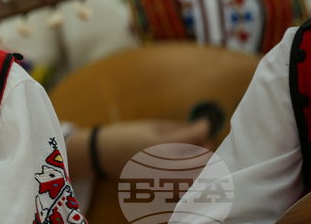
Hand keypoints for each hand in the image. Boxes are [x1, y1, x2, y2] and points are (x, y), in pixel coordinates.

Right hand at [67, 118, 211, 180]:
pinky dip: (193, 176)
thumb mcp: (150, 126)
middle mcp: (164, 165)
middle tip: (203, 138)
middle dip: (207, 147)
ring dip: (202, 164)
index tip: (205, 122)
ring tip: (197, 153)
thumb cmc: (126, 135)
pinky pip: (185, 185)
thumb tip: (202, 127)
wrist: (103, 154)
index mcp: (160, 145)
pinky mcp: (160, 188)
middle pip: (200, 160)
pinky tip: (188, 166)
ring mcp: (163, 179)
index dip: (204, 128)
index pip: (194, 138)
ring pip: (196, 176)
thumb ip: (178, 128)